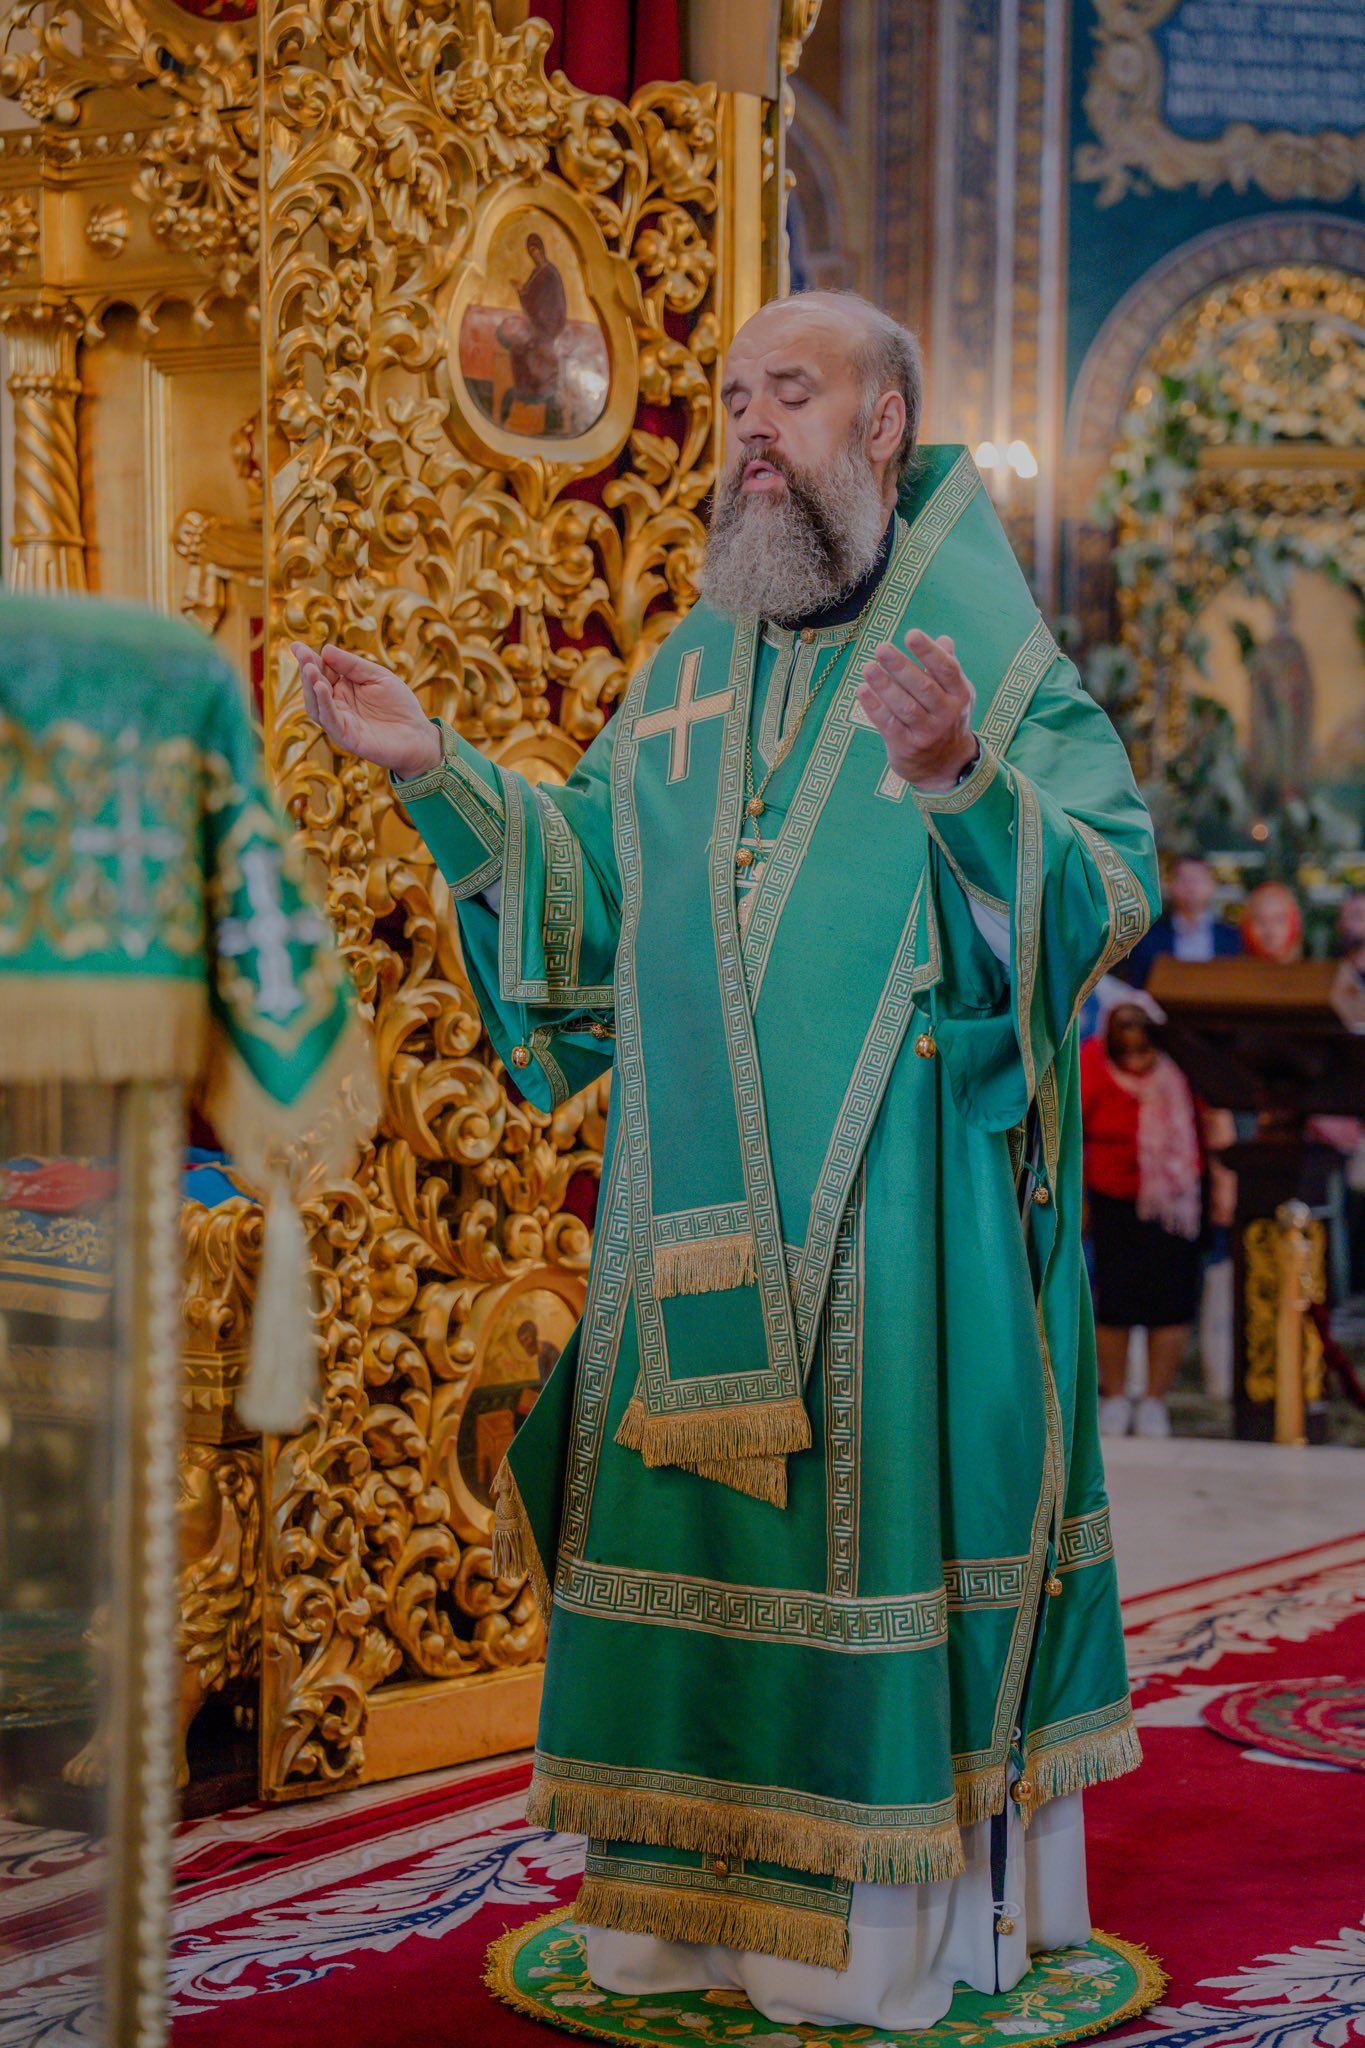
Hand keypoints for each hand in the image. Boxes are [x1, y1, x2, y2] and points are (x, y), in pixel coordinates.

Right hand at [292, 642, 441, 781]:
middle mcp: (337, 705)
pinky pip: (330, 720)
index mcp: (343, 688)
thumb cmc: (400, 705)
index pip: (322, 671)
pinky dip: (324, 704)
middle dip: (307, 669)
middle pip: (315, 686)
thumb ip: (353, 665)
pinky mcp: (346, 737)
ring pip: (317, 704)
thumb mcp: (378, 676)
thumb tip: (325, 650)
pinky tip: (321, 687)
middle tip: (302, 654)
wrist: (418, 736)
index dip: (309, 659)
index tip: (296, 645)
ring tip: (310, 669)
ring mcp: (340, 722)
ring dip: (311, 686)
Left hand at [857, 629, 978, 792]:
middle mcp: (947, 714)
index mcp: (960, 695)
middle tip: (881, 648)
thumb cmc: (947, 719)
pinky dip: (875, 708)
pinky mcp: (907, 748)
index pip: (946, 669)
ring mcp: (927, 733)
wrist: (948, 767)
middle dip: (901, 667)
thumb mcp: (955, 694)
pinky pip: (889, 725)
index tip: (911, 634)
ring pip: (904, 707)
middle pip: (923, 687)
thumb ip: (947, 668)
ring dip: (884, 686)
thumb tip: (943, 639)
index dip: (929, 652)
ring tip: (867, 668)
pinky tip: (862, 690)